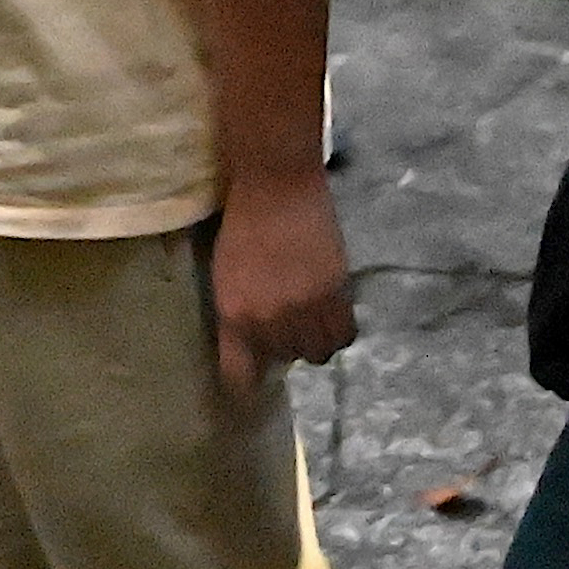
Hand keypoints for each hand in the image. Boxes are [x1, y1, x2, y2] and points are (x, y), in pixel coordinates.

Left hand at [206, 168, 355, 397]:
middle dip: (282, 347)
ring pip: (316, 353)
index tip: (252, 378)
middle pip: (282, 360)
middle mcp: (269, 320)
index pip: (240, 376)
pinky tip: (328, 316)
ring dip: (311, 341)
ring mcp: (304, 308)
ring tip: (307, 321)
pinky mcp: (335, 293)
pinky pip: (343, 334)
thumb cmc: (243, 224)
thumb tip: (253, 341)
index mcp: (234, 315)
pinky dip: (337, 330)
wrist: (277, 185)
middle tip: (284, 326)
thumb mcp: (226, 275)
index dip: (247, 382)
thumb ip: (238, 313)